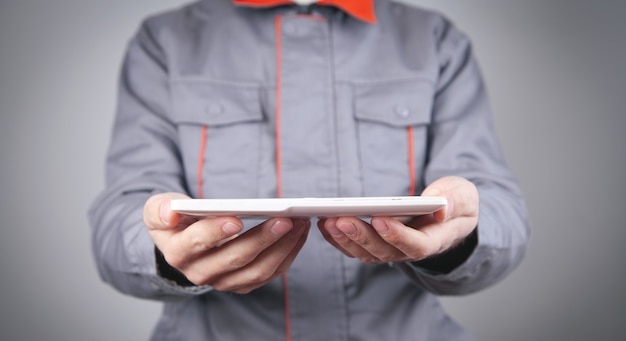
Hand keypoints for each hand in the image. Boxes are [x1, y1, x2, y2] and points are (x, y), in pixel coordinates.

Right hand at [143, 193, 309, 293]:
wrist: (182, 243)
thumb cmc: (175, 221)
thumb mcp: (158, 210)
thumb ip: (160, 209)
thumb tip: (170, 212)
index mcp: (177, 253)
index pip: (197, 244)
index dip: (215, 232)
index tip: (236, 218)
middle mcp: (200, 273)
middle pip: (235, 259)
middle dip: (263, 238)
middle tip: (285, 219)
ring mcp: (223, 281)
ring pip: (257, 270)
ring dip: (282, 247)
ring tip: (299, 223)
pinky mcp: (242, 283)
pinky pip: (270, 273)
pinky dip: (288, 254)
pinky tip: (299, 233)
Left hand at [318, 176, 477, 263]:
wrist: (448, 215)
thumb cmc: (455, 203)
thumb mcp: (464, 196)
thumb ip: (456, 201)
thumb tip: (441, 208)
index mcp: (436, 240)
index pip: (417, 245)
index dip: (398, 235)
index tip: (380, 220)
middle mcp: (410, 251)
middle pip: (384, 251)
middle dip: (362, 236)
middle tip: (342, 220)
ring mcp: (392, 250)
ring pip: (366, 253)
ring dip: (346, 239)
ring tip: (329, 220)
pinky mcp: (377, 245)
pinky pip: (356, 247)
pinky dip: (338, 238)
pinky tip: (324, 223)